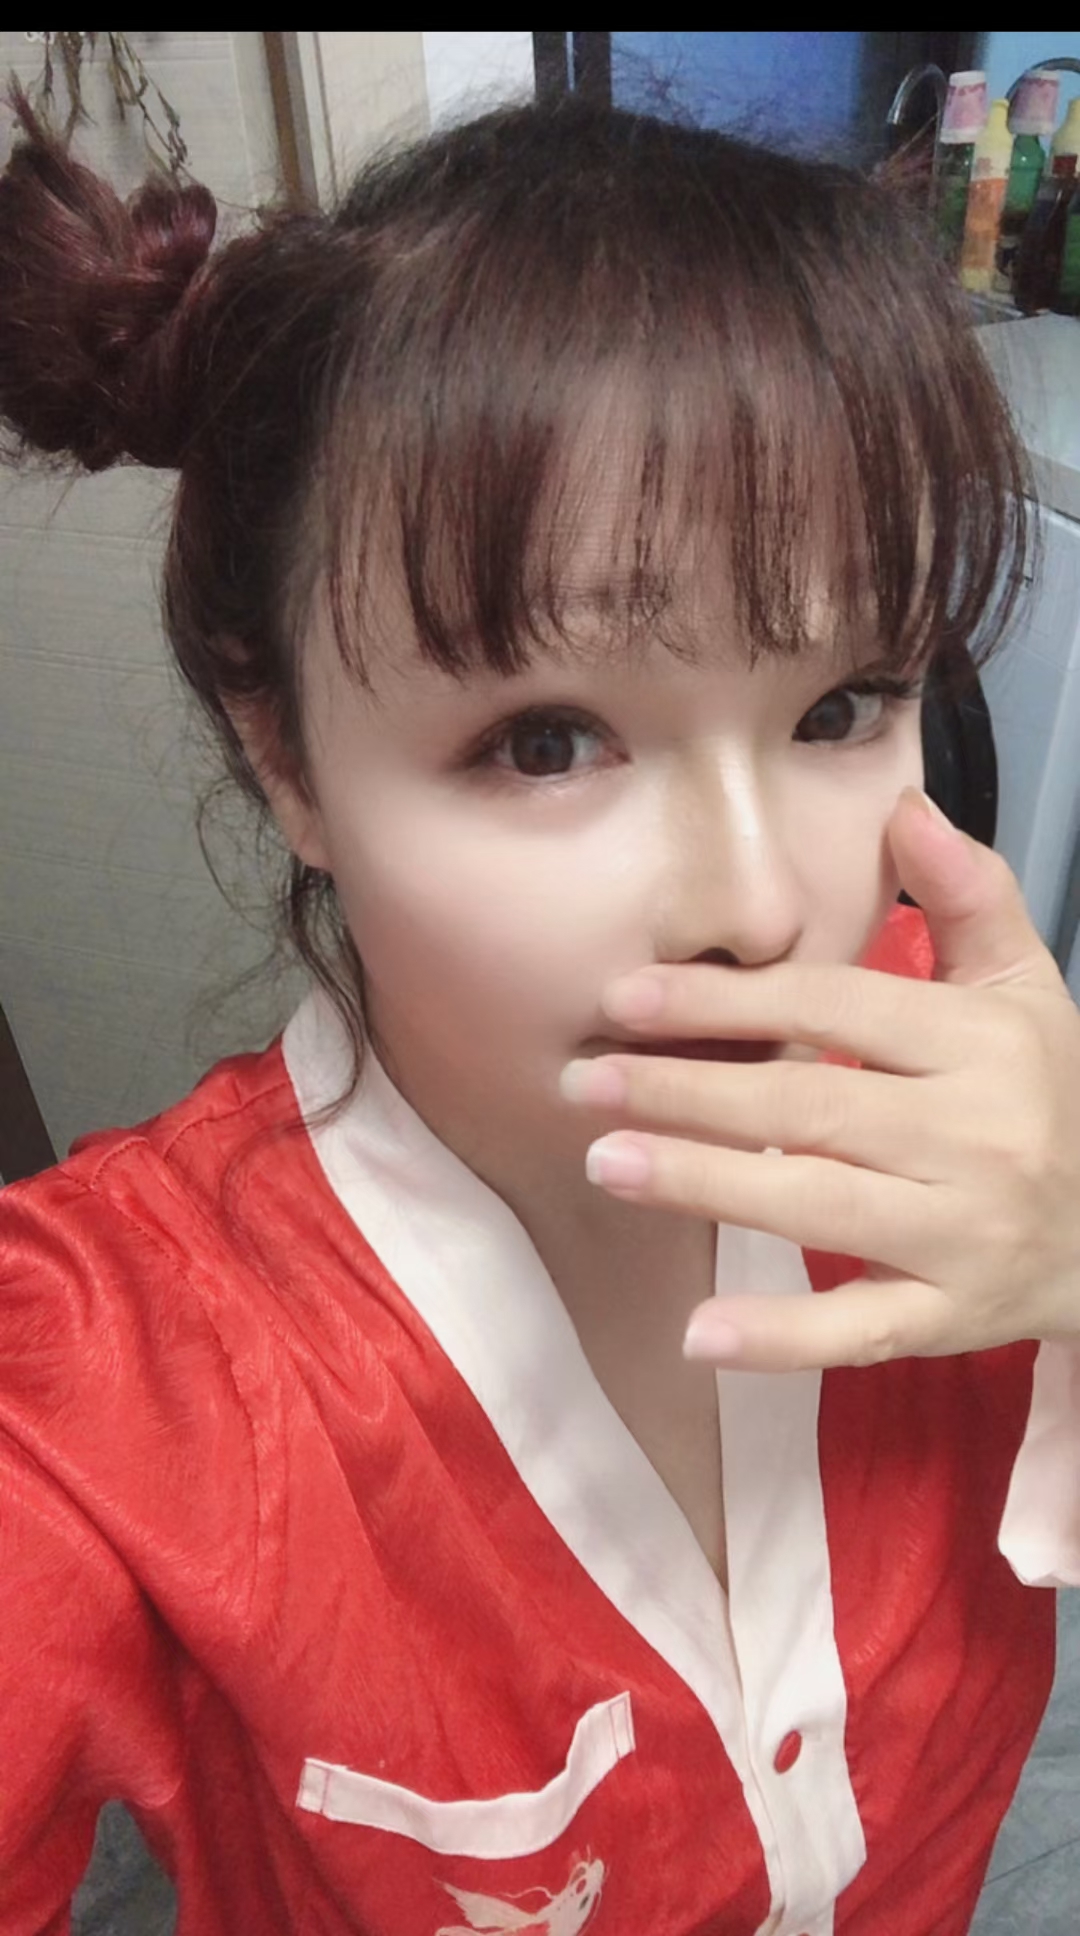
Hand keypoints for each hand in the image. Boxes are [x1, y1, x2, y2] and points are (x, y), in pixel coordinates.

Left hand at [559, 788, 1079, 1371]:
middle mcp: (975, 1136)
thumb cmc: (1053, 1095)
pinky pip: (858, 1329)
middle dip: (688, 1089)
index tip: (627, 998)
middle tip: (584, 1079)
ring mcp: (963, 1234)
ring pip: (817, 1206)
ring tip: (606, 1161)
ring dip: (704, 1185)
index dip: (728, 999)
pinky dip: (779, 1337)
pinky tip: (696, 1335)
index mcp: (981, 1045)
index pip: (836, 1008)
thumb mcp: (1025, 987)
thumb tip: (904, 806)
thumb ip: (969, 894)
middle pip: (809, 1105)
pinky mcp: (952, 1317)